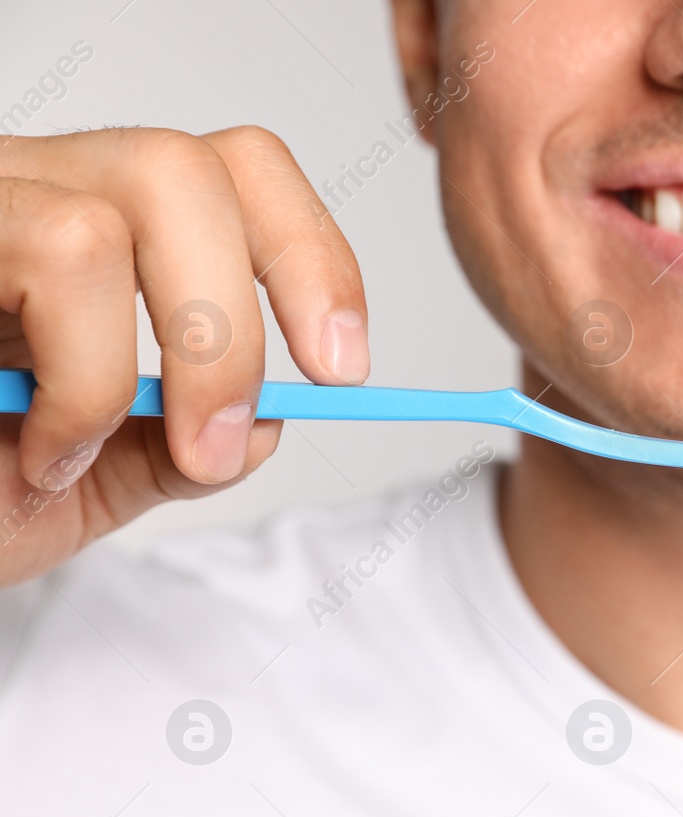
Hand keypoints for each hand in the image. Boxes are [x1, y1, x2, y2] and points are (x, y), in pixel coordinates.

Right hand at [0, 126, 367, 585]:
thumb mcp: (102, 478)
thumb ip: (190, 441)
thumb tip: (274, 414)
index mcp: (97, 230)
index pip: (236, 170)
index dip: (311, 255)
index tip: (346, 367)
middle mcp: (28, 194)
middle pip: (189, 166)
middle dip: (237, 326)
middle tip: (224, 437)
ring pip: (109, 220)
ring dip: (141, 365)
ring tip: (81, 450)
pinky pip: (47, 261)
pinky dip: (73, 385)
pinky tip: (33, 446)